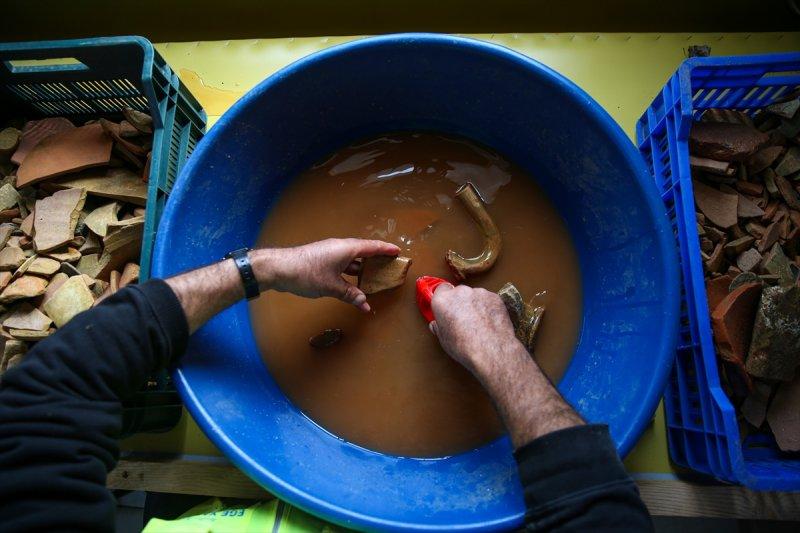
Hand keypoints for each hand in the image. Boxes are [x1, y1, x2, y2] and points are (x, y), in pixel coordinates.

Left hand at [252, 238, 399, 312]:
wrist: (279, 268)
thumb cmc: (307, 273)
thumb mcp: (332, 287)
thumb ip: (350, 294)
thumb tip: (365, 304)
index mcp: (347, 248)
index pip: (372, 247)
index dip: (386, 250)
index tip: (398, 252)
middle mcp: (340, 248)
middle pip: (364, 252)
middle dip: (377, 260)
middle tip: (390, 266)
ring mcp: (330, 253)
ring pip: (352, 259)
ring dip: (363, 268)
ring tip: (375, 276)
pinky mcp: (322, 260)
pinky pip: (343, 264)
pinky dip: (351, 272)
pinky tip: (354, 282)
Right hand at [429, 283, 518, 376]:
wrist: (491, 351)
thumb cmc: (466, 347)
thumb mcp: (444, 340)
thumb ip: (439, 327)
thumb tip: (437, 325)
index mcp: (443, 301)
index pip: (441, 289)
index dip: (444, 298)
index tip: (447, 306)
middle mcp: (460, 292)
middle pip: (458, 292)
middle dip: (460, 302)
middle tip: (462, 319)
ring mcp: (479, 293)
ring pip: (474, 296)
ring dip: (474, 305)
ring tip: (478, 323)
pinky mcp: (494, 297)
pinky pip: (488, 300)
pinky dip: (488, 307)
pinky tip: (489, 322)